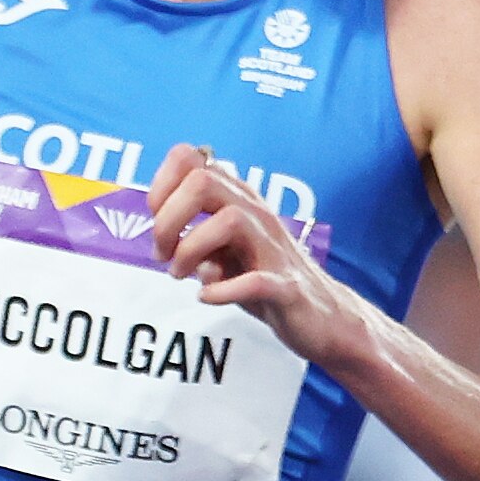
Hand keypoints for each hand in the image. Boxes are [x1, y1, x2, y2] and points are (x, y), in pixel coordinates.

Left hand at [147, 143, 371, 365]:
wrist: (323, 320)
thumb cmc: (268, 281)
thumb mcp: (227, 253)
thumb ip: (199, 239)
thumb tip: (167, 239)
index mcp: (239, 201)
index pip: (191, 160)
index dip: (161, 187)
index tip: (156, 224)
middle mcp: (257, 215)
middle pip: (203, 182)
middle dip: (169, 219)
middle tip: (163, 255)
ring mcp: (274, 249)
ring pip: (228, 220)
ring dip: (191, 249)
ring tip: (181, 275)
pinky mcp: (287, 286)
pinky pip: (255, 281)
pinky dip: (223, 290)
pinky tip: (207, 297)